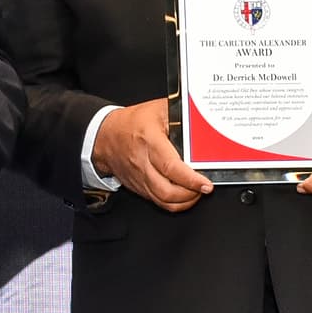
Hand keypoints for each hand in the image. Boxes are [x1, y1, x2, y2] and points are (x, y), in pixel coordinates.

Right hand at [91, 98, 211, 212]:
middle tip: (204, 187)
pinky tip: (184, 194)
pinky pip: (158, 202)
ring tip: (196, 192)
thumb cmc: (132, 122)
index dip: (191, 179)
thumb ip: (182, 116)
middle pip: (167, 191)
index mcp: (149, 141)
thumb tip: (203, 124)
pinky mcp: (139, 188)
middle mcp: (142, 163)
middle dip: (191, 194)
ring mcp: (139, 179)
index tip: (206, 184)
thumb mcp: (159, 110)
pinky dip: (174, 202)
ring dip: (184, 201)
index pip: (171, 167)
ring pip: (164, 201)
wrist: (106, 136)